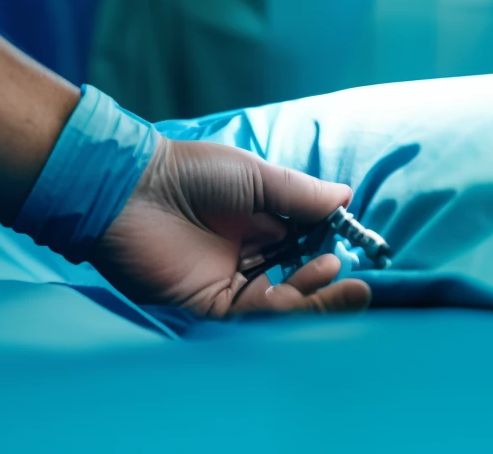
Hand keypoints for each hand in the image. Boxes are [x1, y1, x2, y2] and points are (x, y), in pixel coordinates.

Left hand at [88, 138, 371, 317]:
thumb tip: (347, 199)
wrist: (134, 190)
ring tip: (339, 286)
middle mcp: (248, 258)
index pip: (306, 245)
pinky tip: (298, 292)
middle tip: (358, 289)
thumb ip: (301, 195)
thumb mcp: (257, 178)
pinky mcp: (205, 309)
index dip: (329, 249)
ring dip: (311, 300)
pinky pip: (248, 318)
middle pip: (296, 281)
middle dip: (327, 288)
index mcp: (261, 225)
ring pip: (278, 304)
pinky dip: (277, 310)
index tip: (348, 246)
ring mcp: (227, 285)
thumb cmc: (193, 173)